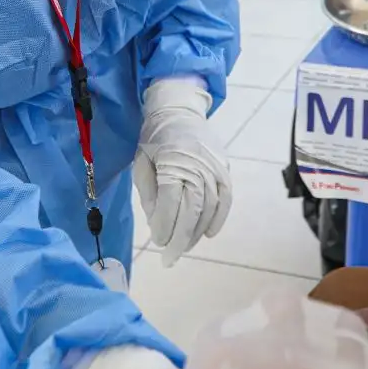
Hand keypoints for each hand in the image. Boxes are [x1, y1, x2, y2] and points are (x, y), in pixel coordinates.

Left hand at [134, 80, 232, 265]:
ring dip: (197, 232)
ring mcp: (215, 167)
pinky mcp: (225, 168)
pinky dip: (219, 218)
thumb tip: (159, 225)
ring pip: (209, 208)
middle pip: (192, 210)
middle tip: (170, 258)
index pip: (171, 203)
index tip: (158, 243)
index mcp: (172, 162)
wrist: (178, 110)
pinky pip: (226, 198)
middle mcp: (197, 165)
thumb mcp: (141, 164)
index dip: (165, 227)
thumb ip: (150, 195)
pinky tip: (208, 233)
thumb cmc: (153, 139)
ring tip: (184, 247)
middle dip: (180, 238)